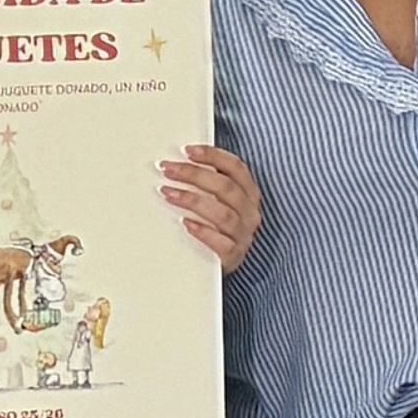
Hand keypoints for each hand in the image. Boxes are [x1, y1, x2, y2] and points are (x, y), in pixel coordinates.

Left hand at [164, 145, 264, 270]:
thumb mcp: (219, 202)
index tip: (188, 150)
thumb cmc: (218, 228)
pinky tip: (185, 224)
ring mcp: (243, 235)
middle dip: (194, 174)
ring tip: (168, 193)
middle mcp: (249, 212)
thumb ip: (207, 183)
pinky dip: (203, 232)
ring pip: (223, 214)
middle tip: (168, 169)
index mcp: (249, 193)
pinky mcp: (233, 256)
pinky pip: (221, 243)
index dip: (213, 156)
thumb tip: (177, 162)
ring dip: (192, 200)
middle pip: (225, 187)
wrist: (221, 267)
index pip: (236, 168)